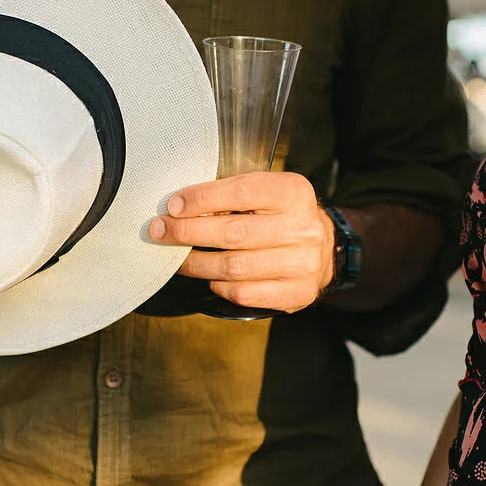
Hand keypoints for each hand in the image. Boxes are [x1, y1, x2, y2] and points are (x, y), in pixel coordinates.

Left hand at [148, 171, 334, 312]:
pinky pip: (243, 293)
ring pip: (234, 267)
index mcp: (293, 193)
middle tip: (159, 231)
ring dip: (196, 263)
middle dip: (187, 232)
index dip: (202, 198)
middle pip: (233, 232)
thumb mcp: (269, 193)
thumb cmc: (283, 217)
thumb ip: (233, 195)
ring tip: (176, 257)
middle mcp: (302, 228)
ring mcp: (302, 264)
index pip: (242, 192)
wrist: (326, 250)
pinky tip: (208, 275)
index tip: (173, 205)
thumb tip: (179, 207)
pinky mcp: (297, 293)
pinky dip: (218, 285)